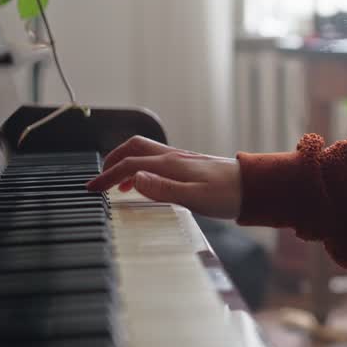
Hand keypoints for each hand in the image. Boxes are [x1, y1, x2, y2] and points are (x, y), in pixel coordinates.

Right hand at [85, 136, 242, 218]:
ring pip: (145, 152)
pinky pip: (156, 160)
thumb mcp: (194, 198)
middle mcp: (174, 157)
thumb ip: (162, 189)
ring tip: (116, 185)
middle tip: (100, 180)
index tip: (91, 189)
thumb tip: (133, 179)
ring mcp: (182, 159)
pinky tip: (144, 184)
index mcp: (171, 164)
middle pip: (134, 148)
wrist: (255, 187)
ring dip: (126, 163)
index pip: (129, 165)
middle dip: (112, 160)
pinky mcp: (189, 165)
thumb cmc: (228, 195)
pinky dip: (141, 168)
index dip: (106, 176)